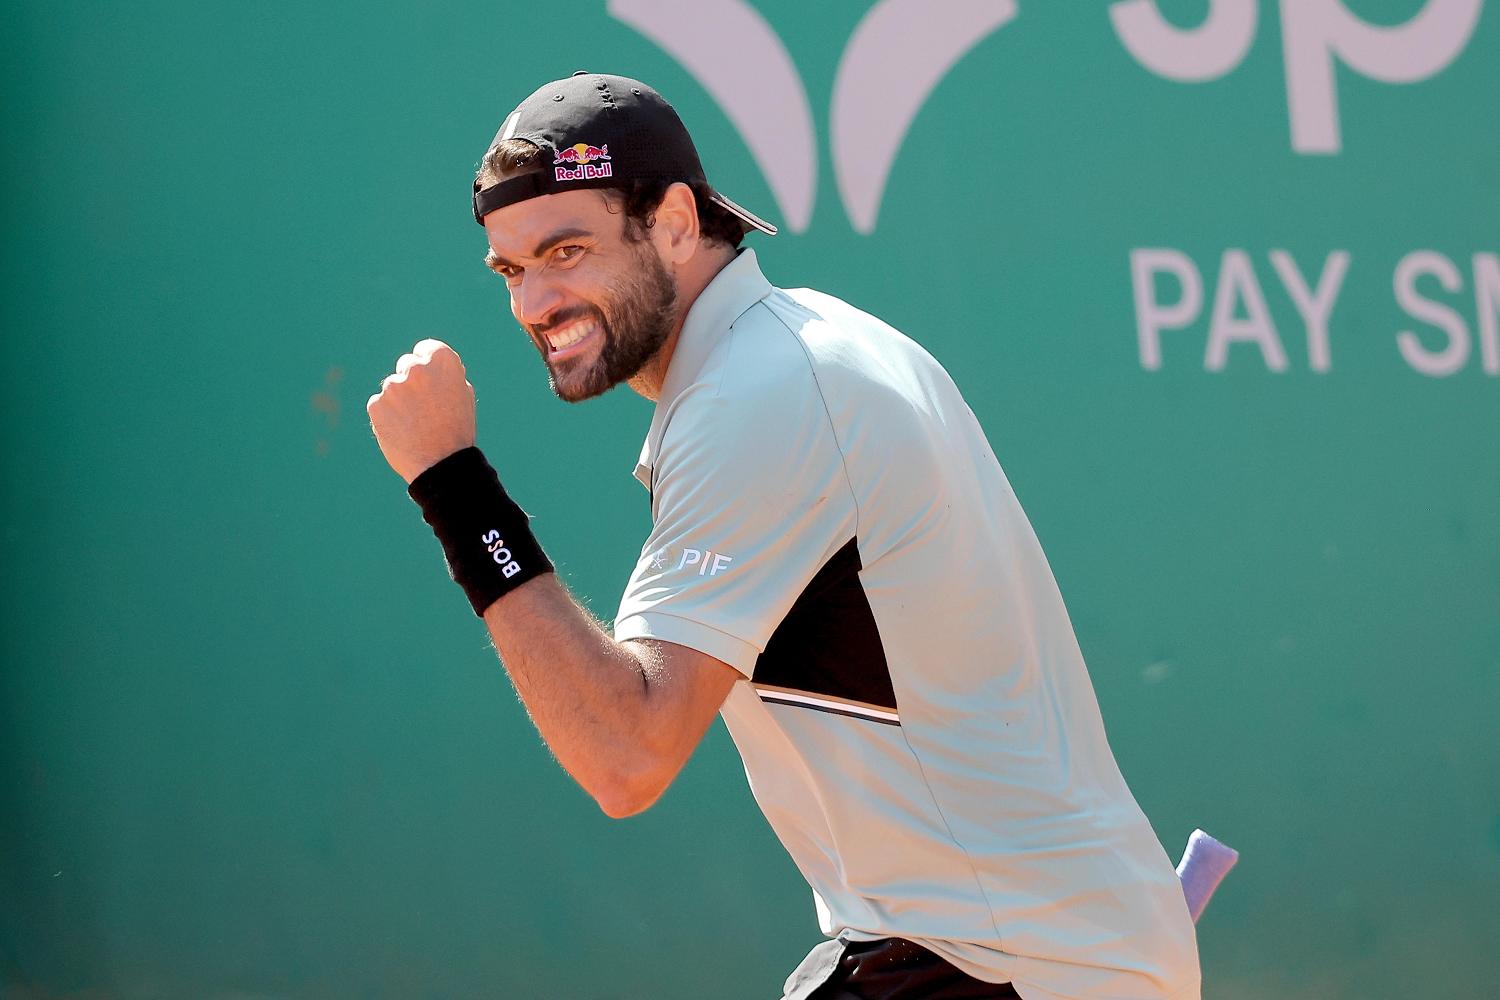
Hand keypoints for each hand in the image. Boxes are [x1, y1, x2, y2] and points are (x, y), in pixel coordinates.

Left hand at [368, 339, 477, 482]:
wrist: (441, 464)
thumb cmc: (457, 431)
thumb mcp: (463, 397)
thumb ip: (448, 377)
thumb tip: (433, 367)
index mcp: (443, 362)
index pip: (426, 349)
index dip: (427, 363)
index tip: (428, 377)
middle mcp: (416, 368)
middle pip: (407, 365)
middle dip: (411, 382)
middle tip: (422, 408)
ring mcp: (393, 386)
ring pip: (392, 388)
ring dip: (399, 401)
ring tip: (415, 426)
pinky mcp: (376, 404)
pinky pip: (380, 405)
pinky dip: (387, 416)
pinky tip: (402, 432)